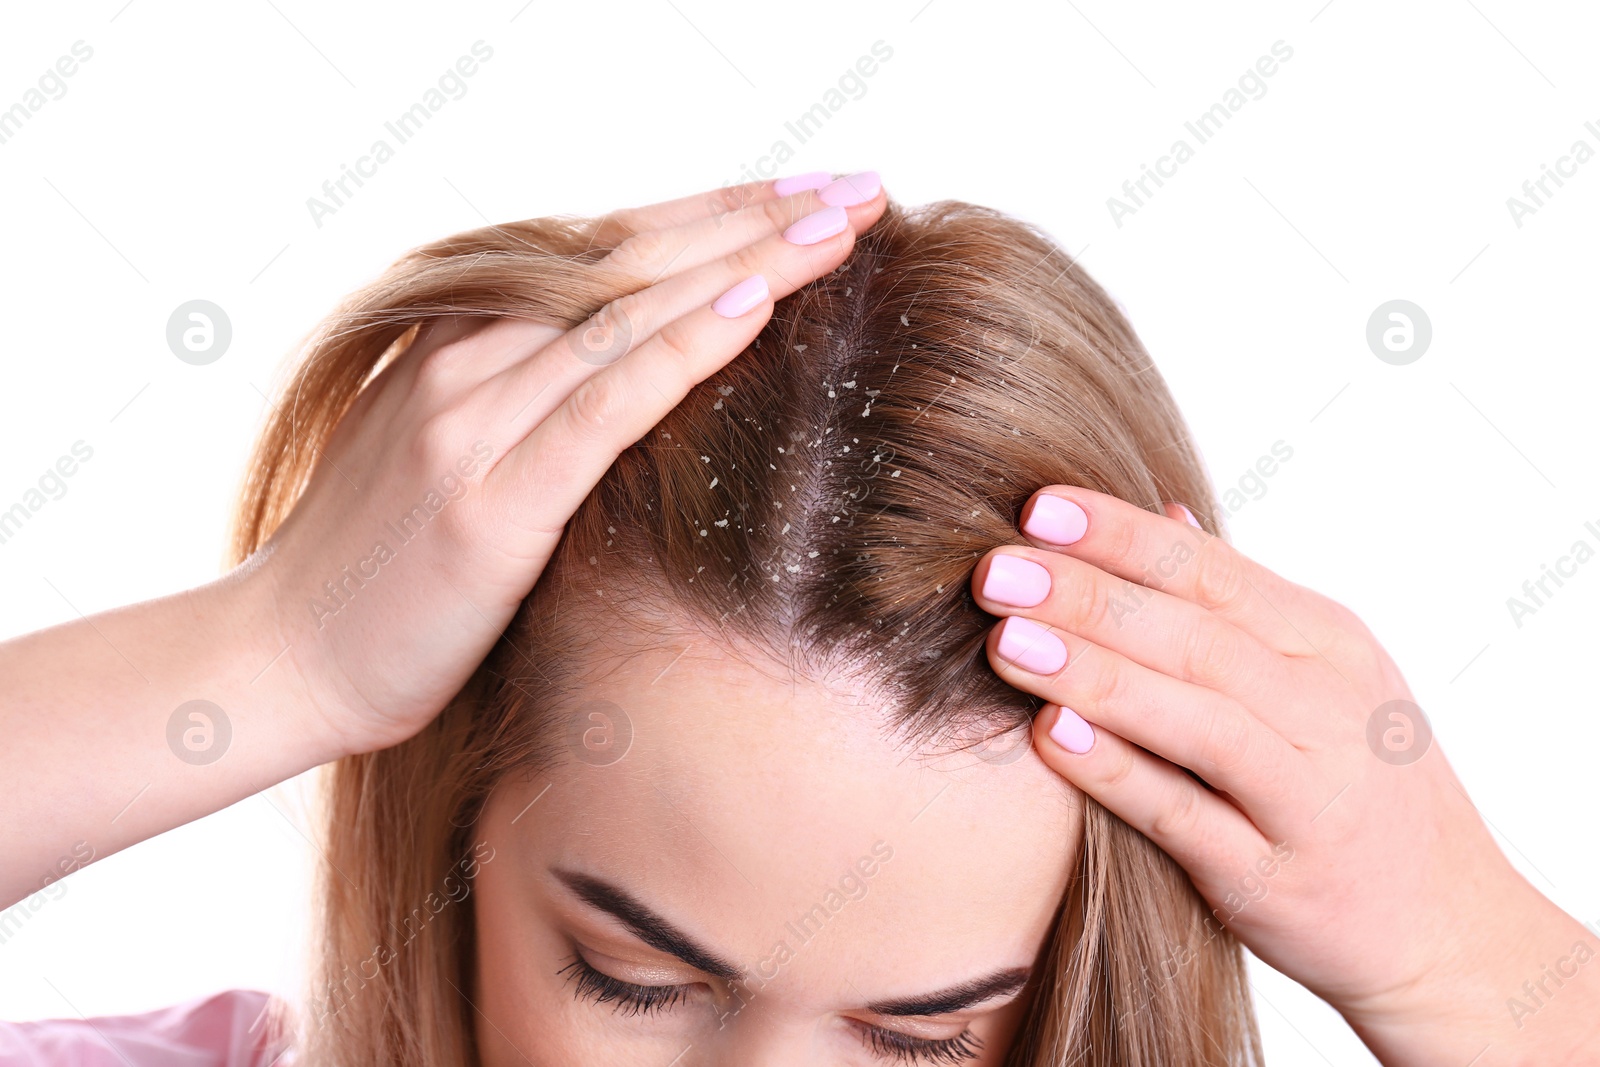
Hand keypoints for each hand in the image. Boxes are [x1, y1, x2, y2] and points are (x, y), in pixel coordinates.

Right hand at [254, 175, 887, 756]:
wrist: (283, 659)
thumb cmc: (381, 569)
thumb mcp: (448, 450)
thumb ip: (524, 397)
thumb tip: (639, 374)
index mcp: (462, 338)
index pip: (607, 248)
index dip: (713, 212)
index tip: (807, 189)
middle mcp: (467, 357)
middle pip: (631, 259)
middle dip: (752, 216)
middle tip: (857, 185)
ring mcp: (472, 423)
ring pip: (628, 313)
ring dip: (746, 262)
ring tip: (840, 226)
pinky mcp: (490, 503)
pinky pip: (602, 406)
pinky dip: (681, 350)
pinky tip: (753, 306)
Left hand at [970, 487, 1599, 1065]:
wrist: (1447, 930)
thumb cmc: (1359, 784)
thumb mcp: (1324, 673)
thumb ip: (1237, 601)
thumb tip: (1163, 512)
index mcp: (1328, 643)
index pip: (1210, 572)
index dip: (1121, 535)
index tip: (1036, 508)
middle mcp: (1328, 710)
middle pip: (1195, 637)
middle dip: (1088, 596)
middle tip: (994, 570)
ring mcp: (1308, 798)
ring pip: (1195, 721)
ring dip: (1095, 675)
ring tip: (1007, 640)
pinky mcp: (1275, 879)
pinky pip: (1187, 819)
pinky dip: (1119, 773)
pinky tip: (1049, 736)